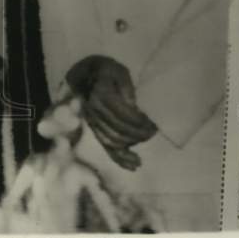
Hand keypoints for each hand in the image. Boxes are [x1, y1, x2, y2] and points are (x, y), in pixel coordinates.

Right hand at [66, 55, 157, 170]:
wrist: (85, 75)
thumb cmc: (106, 71)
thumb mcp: (119, 72)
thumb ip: (125, 87)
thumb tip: (132, 107)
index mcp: (100, 94)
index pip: (121, 114)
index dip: (138, 122)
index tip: (152, 124)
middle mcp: (94, 110)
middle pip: (118, 129)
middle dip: (138, 134)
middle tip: (152, 131)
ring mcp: (93, 122)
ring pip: (113, 140)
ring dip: (132, 143)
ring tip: (145, 139)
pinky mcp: (95, 129)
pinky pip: (106, 147)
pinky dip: (120, 159)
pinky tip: (134, 166)